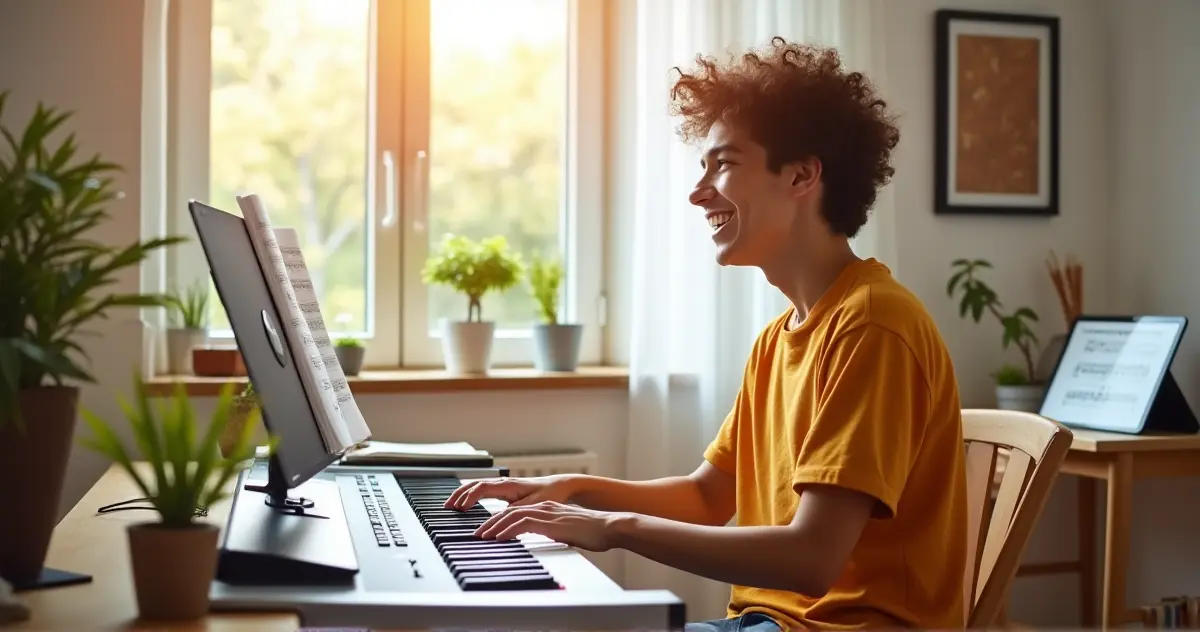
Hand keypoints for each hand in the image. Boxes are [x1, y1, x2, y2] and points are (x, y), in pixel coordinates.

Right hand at [443, 475, 575, 510]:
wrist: (559, 486)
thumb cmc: (549, 495)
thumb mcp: (534, 505)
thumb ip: (516, 511)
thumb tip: (500, 517)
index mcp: (509, 485)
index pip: (482, 487)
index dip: (470, 497)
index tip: (461, 508)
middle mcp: (503, 483)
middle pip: (474, 484)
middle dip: (459, 494)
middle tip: (447, 507)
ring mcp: (503, 485)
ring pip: (477, 486)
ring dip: (462, 494)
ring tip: (451, 505)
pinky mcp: (504, 490)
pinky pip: (482, 490)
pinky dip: (471, 495)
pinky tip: (465, 504)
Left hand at [473, 500, 627, 551]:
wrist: (609, 527)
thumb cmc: (594, 533)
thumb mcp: (569, 533)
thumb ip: (556, 535)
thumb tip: (551, 543)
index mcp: (547, 509)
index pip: (517, 512)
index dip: (500, 522)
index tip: (488, 532)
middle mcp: (544, 507)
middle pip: (509, 512)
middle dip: (490, 523)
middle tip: (477, 535)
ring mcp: (546, 513)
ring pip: (511, 516)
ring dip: (493, 527)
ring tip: (482, 537)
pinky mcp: (549, 522)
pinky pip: (521, 524)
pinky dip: (507, 531)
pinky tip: (498, 538)